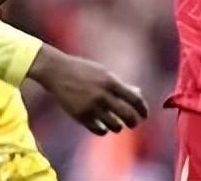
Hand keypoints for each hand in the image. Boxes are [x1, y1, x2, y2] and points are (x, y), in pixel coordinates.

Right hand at [26, 45, 146, 134]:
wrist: (56, 72)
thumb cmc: (82, 70)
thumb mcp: (103, 73)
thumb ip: (120, 84)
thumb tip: (138, 95)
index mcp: (110, 82)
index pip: (135, 100)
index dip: (143, 109)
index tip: (144, 114)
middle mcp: (103, 95)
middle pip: (128, 116)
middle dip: (134, 122)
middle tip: (133, 122)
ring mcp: (92, 107)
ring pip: (115, 126)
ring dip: (119, 126)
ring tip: (117, 124)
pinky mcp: (81, 116)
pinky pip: (100, 130)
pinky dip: (104, 130)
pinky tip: (103, 126)